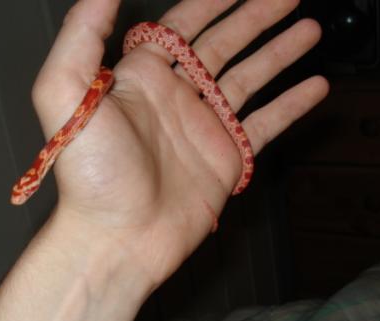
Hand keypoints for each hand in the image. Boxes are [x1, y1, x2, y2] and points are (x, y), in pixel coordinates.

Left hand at [31, 0, 328, 286]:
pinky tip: (315, 87)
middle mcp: (176, 97)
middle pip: (224, 44)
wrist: (119, 238)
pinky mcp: (226, 158)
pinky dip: (290, 106)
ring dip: (280, 53)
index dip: (213, 0)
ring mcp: (204, 128)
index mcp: (142, 77)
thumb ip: (81, 35)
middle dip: (256, 16)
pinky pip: (265, 124)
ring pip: (250, 78)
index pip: (183, 25)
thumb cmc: (90, 176)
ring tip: (310, 30)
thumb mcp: (64, 95)